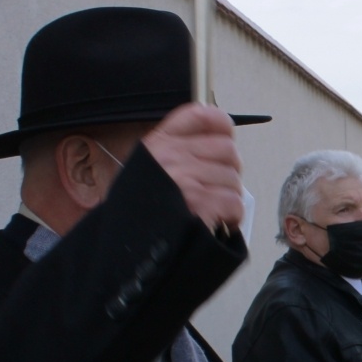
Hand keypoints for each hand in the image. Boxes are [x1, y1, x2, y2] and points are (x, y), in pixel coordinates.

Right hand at [142, 103, 242, 230]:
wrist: (128, 246)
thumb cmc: (142, 212)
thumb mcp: (148, 171)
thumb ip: (178, 154)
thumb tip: (220, 146)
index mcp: (159, 144)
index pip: (200, 115)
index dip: (222, 125)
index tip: (226, 138)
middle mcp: (171, 156)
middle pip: (227, 150)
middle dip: (230, 171)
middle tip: (219, 187)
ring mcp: (185, 179)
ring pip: (233, 179)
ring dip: (229, 198)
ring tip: (212, 210)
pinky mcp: (199, 204)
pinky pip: (234, 203)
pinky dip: (232, 217)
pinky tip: (218, 222)